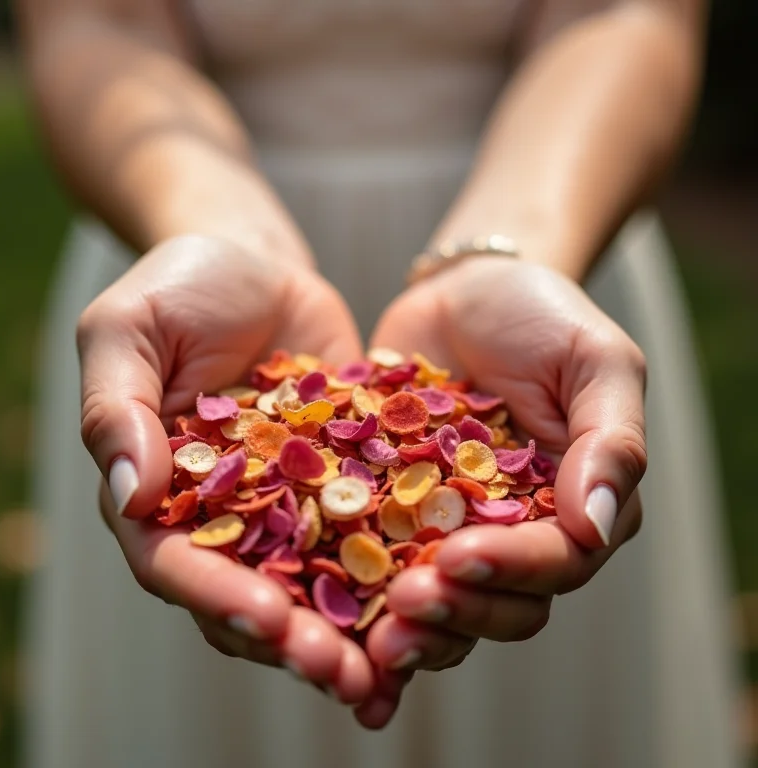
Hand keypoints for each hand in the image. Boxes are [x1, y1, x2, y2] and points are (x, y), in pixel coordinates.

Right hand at [79, 234, 380, 706]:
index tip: (267, 620)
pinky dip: (400, 568)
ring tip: (399, 663)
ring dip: (354, 627)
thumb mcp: (130, 330)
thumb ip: (118, 409)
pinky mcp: (344, 479)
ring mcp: (289, 502)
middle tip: (344, 675)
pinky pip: (372, 530)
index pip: (175, 562)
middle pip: (252, 593)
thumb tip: (129, 497)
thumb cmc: (181, 285)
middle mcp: (225, 513)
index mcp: (159, 492)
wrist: (257, 264)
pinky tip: (444, 594)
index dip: (217, 597)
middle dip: (295, 640)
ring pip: (317, 581)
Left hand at [368, 257, 645, 663]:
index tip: (459, 558)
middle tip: (403, 605)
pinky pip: (380, 559)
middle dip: (455, 610)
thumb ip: (610, 441)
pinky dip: (358, 589)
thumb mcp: (595, 361)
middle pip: (499, 602)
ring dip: (408, 624)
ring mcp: (453, 525)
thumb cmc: (540, 315)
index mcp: (574, 506)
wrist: (464, 289)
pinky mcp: (397, 510)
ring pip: (442, 600)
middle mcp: (517, 530)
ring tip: (367, 628)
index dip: (512, 570)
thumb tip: (597, 527)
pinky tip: (319, 600)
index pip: (557, 562)